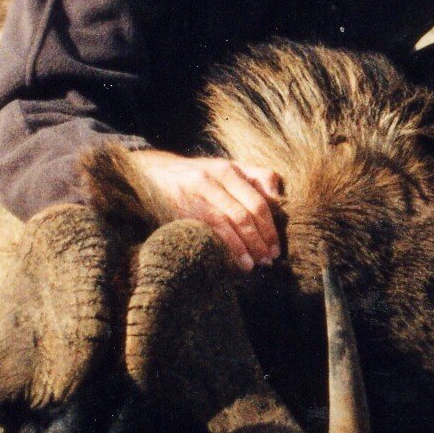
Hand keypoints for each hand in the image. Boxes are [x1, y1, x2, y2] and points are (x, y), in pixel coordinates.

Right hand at [126, 151, 283, 270]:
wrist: (155, 174)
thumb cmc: (201, 176)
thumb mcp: (228, 169)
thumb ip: (257, 178)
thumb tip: (278, 197)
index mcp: (228, 170)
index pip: (257, 201)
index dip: (270, 227)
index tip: (276, 247)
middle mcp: (212, 180)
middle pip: (245, 214)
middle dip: (261, 240)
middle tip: (269, 259)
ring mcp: (196, 195)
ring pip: (229, 223)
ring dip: (246, 247)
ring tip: (256, 264)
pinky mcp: (182, 211)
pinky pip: (210, 231)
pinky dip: (227, 247)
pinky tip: (237, 260)